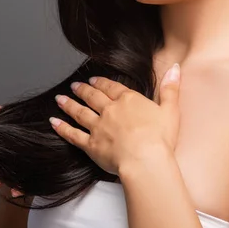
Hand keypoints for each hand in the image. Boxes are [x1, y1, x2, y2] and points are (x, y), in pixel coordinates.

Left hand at [50, 64, 181, 175]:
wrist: (145, 159)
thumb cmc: (160, 138)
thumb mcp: (171, 110)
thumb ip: (170, 88)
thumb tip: (175, 68)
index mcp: (129, 101)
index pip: (112, 88)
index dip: (102, 83)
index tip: (94, 80)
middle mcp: (110, 111)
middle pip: (93, 97)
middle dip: (83, 90)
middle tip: (74, 85)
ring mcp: (98, 127)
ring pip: (80, 112)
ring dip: (69, 105)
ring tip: (60, 99)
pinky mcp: (91, 145)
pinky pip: (73, 135)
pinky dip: (62, 128)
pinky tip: (54, 122)